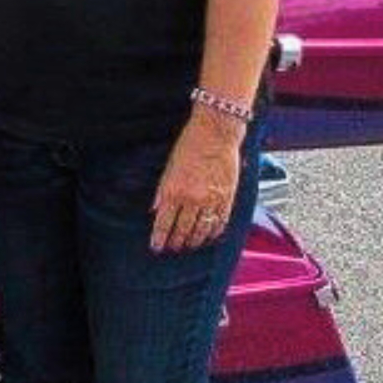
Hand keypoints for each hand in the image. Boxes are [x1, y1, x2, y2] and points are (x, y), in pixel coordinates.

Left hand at [150, 107, 245, 253]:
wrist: (216, 134)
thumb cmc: (189, 146)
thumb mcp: (169, 168)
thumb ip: (162, 192)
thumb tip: (155, 211)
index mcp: (174, 190)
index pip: (164, 222)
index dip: (159, 237)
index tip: (156, 247)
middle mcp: (193, 199)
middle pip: (183, 229)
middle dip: (176, 242)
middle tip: (172, 248)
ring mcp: (212, 200)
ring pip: (202, 230)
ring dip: (194, 241)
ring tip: (188, 245)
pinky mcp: (227, 198)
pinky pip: (220, 222)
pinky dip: (213, 232)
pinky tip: (208, 237)